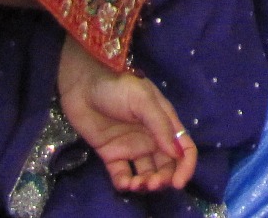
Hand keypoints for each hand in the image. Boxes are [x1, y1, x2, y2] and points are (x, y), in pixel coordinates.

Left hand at [57, 39, 197, 193]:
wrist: (82, 82)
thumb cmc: (118, 85)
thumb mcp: (144, 101)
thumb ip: (160, 126)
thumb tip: (177, 154)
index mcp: (165, 122)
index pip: (183, 148)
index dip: (185, 167)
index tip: (178, 183)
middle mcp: (152, 137)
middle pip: (166, 165)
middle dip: (163, 179)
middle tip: (152, 185)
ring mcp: (131, 146)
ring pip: (146, 173)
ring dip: (145, 184)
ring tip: (137, 185)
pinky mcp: (110, 153)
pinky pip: (121, 174)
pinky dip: (125, 183)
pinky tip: (124, 184)